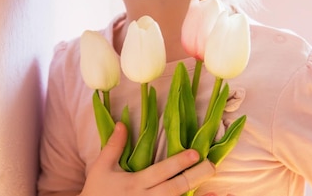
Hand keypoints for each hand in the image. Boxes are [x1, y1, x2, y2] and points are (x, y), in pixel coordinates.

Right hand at [80, 122, 215, 195]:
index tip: (195, 153)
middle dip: (195, 177)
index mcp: (135, 183)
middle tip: (212, 166)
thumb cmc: (96, 192)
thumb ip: (114, 146)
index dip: (179, 162)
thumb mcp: (101, 168)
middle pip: (175, 188)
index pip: (162, 171)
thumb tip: (122, 122)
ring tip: (215, 190)